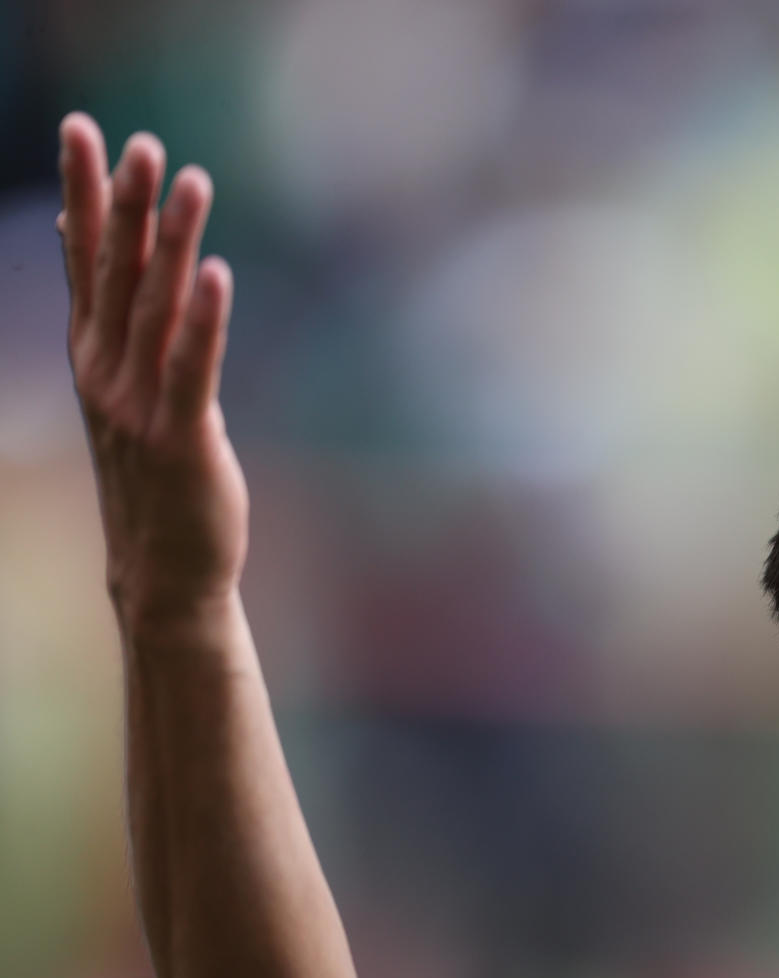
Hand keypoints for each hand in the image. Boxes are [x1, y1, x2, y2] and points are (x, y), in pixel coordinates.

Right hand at [59, 112, 246, 630]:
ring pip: (156, 308)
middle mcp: (106, 373)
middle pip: (115, 272)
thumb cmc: (154, 475)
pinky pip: (193, 367)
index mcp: (94, 357)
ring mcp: (139, 405)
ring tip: (189, 180)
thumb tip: (97, 256)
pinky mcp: (182, 438)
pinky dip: (206, 319)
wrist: (163, 570)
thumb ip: (118, 326)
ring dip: (171, 243)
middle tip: (136, 138)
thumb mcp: (126, 392)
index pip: (85, 260)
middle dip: (123, 202)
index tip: (83, 129)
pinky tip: (218, 273)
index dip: (85, 194)